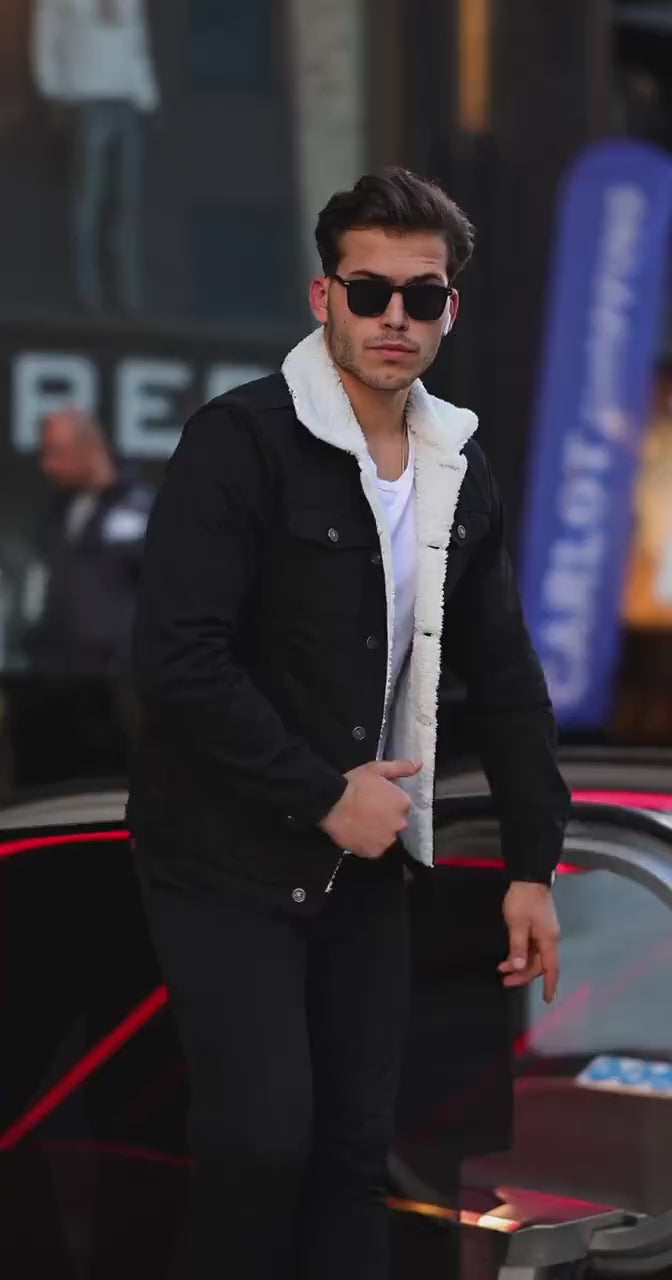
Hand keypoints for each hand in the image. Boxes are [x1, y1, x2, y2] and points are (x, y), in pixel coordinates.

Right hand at [319, 759, 421, 858]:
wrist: (331, 803)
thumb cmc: (354, 784)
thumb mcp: (377, 769)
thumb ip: (401, 767)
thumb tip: (420, 764)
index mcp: (403, 803)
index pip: (401, 806)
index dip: (388, 803)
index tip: (375, 800)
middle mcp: (400, 823)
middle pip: (395, 823)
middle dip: (385, 819)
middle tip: (367, 812)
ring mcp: (387, 840)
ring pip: (385, 837)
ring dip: (377, 832)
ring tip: (361, 823)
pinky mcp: (374, 852)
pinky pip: (374, 849)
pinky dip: (367, 844)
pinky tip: (357, 833)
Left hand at [498, 881, 559, 1003]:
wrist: (528, 877)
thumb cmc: (524, 900)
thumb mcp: (517, 924)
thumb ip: (518, 947)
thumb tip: (520, 967)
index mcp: (548, 939)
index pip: (551, 968)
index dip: (549, 985)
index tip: (546, 999)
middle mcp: (549, 939)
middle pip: (539, 964)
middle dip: (523, 975)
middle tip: (505, 981)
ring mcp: (543, 933)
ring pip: (534, 956)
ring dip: (520, 964)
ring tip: (502, 969)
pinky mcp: (537, 927)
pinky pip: (531, 947)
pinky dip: (520, 954)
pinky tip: (510, 957)